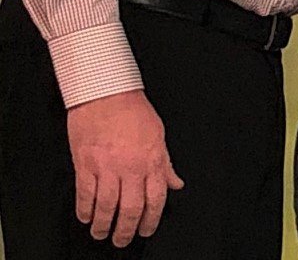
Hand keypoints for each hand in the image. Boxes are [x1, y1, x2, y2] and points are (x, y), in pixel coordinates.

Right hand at [67, 90, 183, 246]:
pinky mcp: (85, 165)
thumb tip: (176, 183)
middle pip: (131, 208)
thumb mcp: (158, 135)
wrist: (106, 93)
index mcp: (151, 159)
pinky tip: (86, 217)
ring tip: (101, 233)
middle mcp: (131, 167)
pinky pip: (85, 195)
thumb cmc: (132, 110)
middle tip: (122, 240)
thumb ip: (165, 163)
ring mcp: (107, 167)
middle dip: (127, 230)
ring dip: (103, 225)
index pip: (156, 198)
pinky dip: (85, 210)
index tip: (146, 230)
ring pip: (107, 207)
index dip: (151, 219)